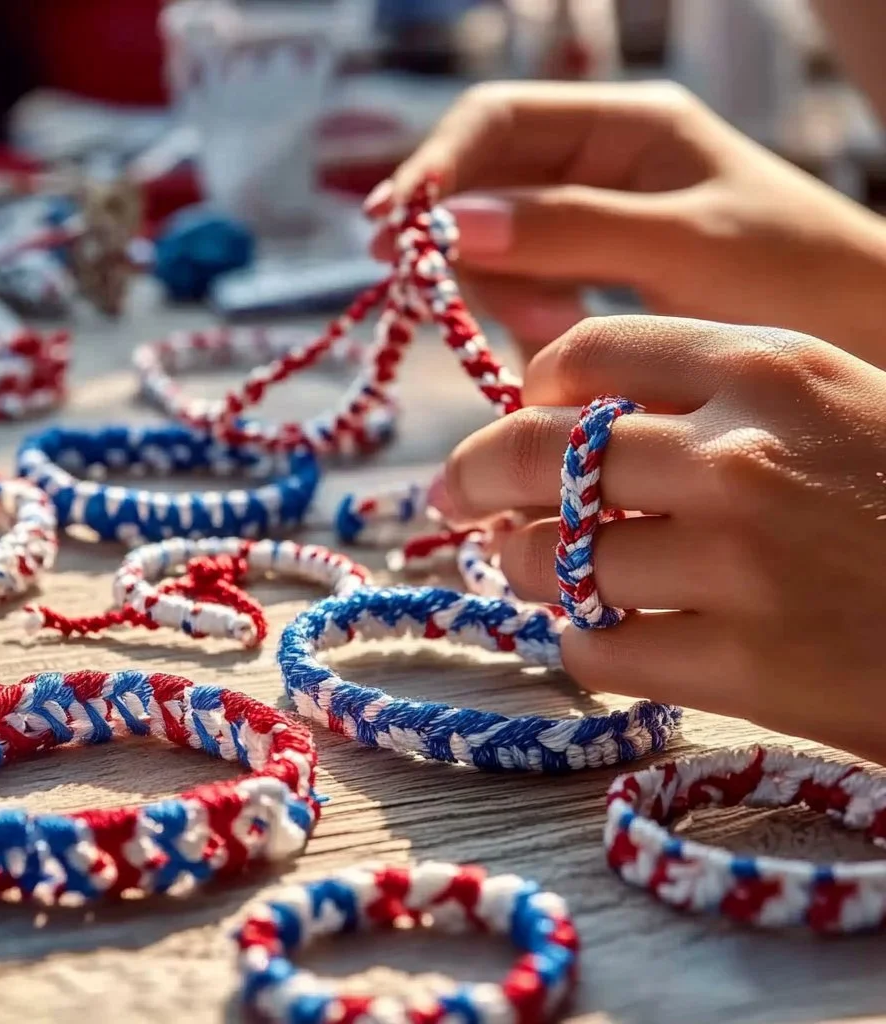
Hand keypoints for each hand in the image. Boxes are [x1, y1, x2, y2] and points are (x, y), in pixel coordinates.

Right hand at [366, 81, 885, 368]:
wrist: (862, 331)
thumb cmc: (793, 274)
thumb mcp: (679, 246)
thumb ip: (568, 229)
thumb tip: (451, 223)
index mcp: (624, 126)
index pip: (496, 123)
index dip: (434, 169)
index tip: (392, 229)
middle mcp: (599, 166)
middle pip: (485, 186)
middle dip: (458, 241)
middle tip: (434, 297)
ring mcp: (595, 223)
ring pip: (500, 247)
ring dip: (499, 292)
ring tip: (543, 331)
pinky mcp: (596, 279)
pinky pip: (529, 291)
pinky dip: (525, 320)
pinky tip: (552, 345)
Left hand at [430, 315, 885, 764]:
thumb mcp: (835, 400)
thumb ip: (707, 395)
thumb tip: (557, 416)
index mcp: (768, 366)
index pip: (585, 355)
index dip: (529, 392)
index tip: (518, 419)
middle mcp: (741, 453)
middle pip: (534, 453)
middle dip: (474, 474)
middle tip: (455, 493)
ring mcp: (739, 563)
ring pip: (550, 559)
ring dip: (528, 568)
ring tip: (540, 572)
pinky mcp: (746, 666)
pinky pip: (593, 648)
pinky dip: (582, 644)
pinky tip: (608, 637)